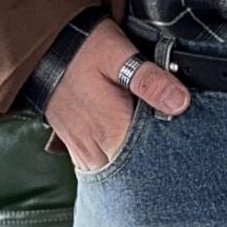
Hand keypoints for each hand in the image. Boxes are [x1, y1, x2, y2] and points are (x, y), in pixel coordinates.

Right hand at [47, 16, 190, 169]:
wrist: (42, 50)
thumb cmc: (82, 49)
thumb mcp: (118, 53)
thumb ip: (149, 80)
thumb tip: (180, 102)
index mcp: (112, 129)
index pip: (151, 161)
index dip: (170, 155)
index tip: (184, 145)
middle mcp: (96, 149)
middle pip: (134, 175)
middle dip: (155, 165)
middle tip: (172, 148)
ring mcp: (83, 153)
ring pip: (117, 178)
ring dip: (135, 168)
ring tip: (153, 150)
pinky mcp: (76, 150)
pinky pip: (100, 171)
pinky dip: (117, 167)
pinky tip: (128, 151)